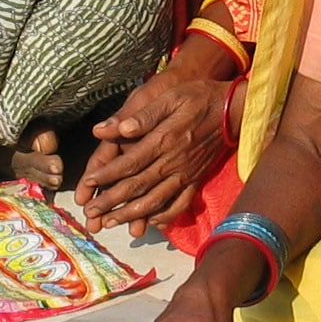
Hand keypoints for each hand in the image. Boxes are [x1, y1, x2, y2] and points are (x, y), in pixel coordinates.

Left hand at [75, 70, 234, 234]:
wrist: (234, 110)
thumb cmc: (198, 98)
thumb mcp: (169, 97)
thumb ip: (141, 116)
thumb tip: (111, 128)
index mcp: (163, 140)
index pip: (127, 163)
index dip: (105, 175)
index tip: (86, 184)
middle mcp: (173, 163)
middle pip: (136, 187)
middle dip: (111, 202)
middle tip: (90, 214)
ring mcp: (186, 174)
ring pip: (154, 201)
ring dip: (131, 214)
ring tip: (111, 223)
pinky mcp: (196, 180)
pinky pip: (179, 204)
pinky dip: (164, 217)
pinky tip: (151, 224)